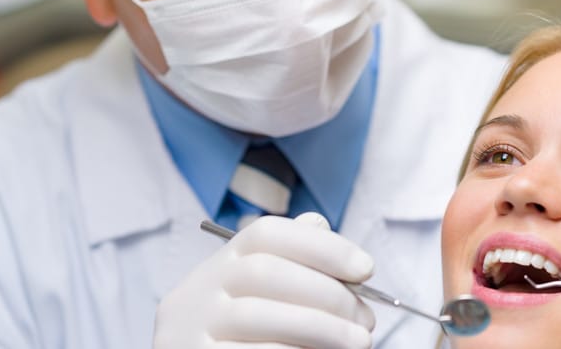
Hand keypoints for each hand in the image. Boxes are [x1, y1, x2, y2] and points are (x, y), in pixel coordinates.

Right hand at [153, 213, 374, 348]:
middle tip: (366, 319)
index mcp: (223, 262)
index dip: (322, 246)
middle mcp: (202, 288)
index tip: (366, 269)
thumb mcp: (258, 292)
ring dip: (321, 327)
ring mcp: (194, 327)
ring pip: (259, 315)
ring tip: (359, 342)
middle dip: (328, 293)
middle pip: (266, 272)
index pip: (267, 234)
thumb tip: (321, 225)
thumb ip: (290, 262)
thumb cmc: (244, 334)